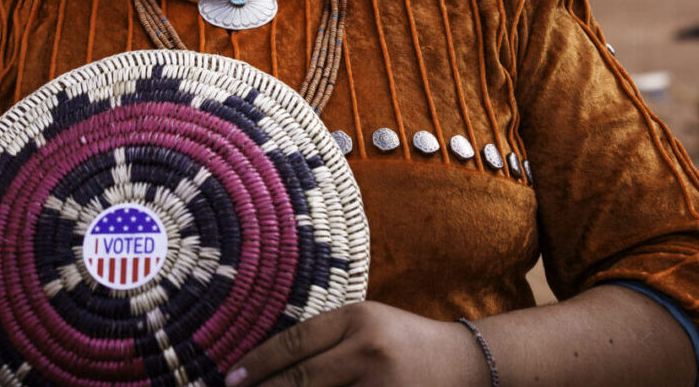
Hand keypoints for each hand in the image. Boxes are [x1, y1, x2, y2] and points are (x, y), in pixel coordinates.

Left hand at [225, 302, 487, 386]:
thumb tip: (267, 364)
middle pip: (300, 380)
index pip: (294, 342)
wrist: (468, 365)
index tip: (231, 379)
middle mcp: (367, 350)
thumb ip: (325, 339)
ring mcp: (379, 386)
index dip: (258, 363)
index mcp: (358, 318)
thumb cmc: (407, 342)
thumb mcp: (367, 323)